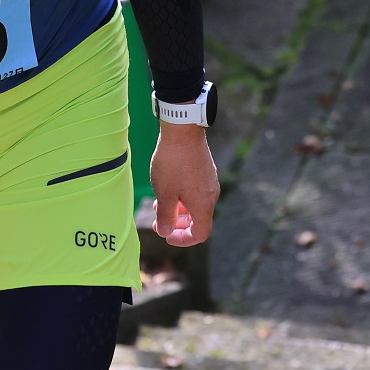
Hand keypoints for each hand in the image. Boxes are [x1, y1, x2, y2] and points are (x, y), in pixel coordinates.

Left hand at [149, 123, 218, 246]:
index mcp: (203, 205)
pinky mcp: (205, 170)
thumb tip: (165, 233)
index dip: (183, 239)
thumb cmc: (173, 163)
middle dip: (177, 224)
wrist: (182, 131)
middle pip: (198, 220)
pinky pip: (195, 191)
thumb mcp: (164, 194)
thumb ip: (165, 217)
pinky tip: (167, 187)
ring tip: (159, 203)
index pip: (200, 234)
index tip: (166, 235)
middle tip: (159, 220)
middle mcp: (211, 195)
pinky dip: (182, 196)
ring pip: (195, 204)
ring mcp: (209, 181)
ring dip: (178, 209)